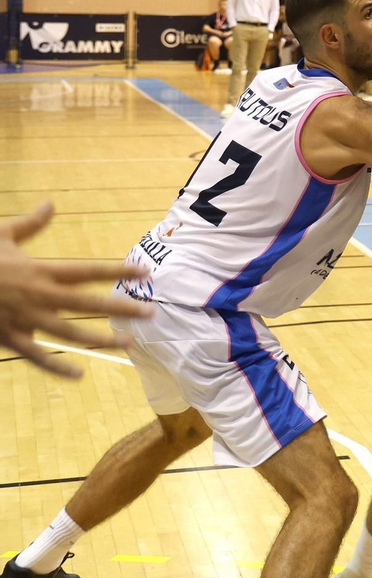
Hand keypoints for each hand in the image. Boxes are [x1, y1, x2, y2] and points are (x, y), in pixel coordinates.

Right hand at [0, 202, 152, 377]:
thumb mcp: (1, 235)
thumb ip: (30, 224)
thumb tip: (50, 204)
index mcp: (39, 270)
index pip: (87, 270)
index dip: (117, 270)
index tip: (144, 271)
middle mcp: (37, 295)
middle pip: (87, 303)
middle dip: (120, 308)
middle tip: (151, 313)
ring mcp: (23, 318)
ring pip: (69, 333)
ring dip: (100, 339)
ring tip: (128, 343)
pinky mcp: (8, 338)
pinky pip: (37, 356)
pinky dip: (57, 367)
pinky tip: (79, 373)